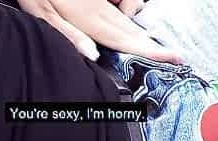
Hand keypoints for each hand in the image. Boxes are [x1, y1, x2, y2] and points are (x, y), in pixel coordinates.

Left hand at [17, 0, 181, 63]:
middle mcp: (100, 6)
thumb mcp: (42, 13)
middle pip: (131, 30)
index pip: (126, 39)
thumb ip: (68, 34)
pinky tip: (115, 16)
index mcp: (89, 16)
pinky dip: (122, 14)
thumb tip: (92, 55)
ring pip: (126, 17)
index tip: (174, 57)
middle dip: (152, 46)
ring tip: (140, 44)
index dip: (151, 51)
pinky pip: (118, 7)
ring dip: (134, 33)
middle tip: (175, 56)